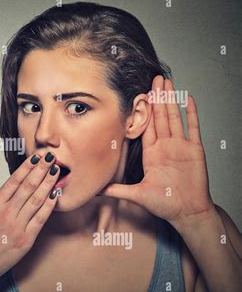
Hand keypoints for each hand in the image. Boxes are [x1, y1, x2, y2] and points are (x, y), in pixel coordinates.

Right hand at [0, 152, 59, 291]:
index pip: (14, 180)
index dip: (27, 166)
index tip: (36, 157)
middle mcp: (6, 213)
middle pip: (28, 186)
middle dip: (41, 170)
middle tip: (51, 157)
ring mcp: (17, 227)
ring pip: (37, 200)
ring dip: (48, 184)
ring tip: (56, 172)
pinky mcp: (26, 240)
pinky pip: (40, 219)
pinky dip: (49, 206)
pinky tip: (55, 195)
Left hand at [102, 75, 215, 226]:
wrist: (187, 212)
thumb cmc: (164, 204)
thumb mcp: (137, 195)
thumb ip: (118, 190)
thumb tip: (98, 191)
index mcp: (151, 153)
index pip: (146, 127)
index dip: (143, 111)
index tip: (139, 95)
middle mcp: (165, 147)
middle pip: (160, 117)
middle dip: (157, 98)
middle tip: (153, 79)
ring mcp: (180, 146)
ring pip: (174, 117)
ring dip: (171, 100)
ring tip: (167, 82)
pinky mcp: (195, 150)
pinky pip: (193, 128)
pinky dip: (191, 113)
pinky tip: (188, 98)